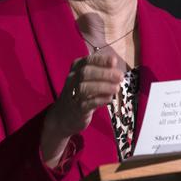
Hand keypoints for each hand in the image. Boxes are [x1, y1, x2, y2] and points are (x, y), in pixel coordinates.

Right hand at [40, 51, 122, 165]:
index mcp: (75, 69)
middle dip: (104, 73)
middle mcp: (72, 80)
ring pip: (87, 87)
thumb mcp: (87, 81)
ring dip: (104, 86)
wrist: (61, 119)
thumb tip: (120, 69)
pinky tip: (110, 99)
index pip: (88, 61)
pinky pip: (89, 103)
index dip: (101, 61)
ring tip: (117, 88)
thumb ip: (101, 74)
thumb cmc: (79, 97)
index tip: (114, 61)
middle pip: (87, 72)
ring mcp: (72, 95)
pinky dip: (100, 100)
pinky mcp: (76, 110)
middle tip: (120, 76)